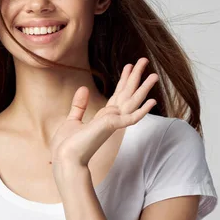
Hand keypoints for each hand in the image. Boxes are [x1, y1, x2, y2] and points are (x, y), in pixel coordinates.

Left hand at [49, 57, 158, 171]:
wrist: (65, 160)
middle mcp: (111, 119)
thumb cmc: (67, 146)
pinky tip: (153, 101)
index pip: (117, 94)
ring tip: (155, 74)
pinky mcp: (112, 127)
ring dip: (144, 87)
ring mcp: (113, 123)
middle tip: (145, 60)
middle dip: (135, 76)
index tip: (129, 66)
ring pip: (132, 101)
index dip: (124, 79)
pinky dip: (143, 110)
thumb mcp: (72, 120)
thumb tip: (83, 89)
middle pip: (127, 93)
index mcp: (103, 117)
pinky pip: (132, 118)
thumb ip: (79, 105)